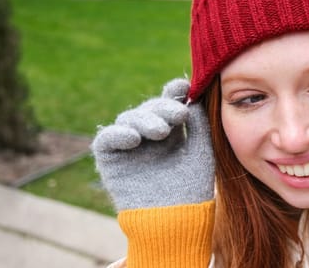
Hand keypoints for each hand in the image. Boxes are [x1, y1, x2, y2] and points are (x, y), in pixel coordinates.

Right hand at [91, 78, 213, 210]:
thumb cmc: (192, 192)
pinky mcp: (110, 161)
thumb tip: (193, 97)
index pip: (169, 105)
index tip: (184, 86)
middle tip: (178, 114)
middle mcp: (148, 138)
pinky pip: (106, 139)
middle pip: (150, 109)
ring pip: (129, 119)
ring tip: (161, 131)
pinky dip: (118, 134)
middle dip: (163, 107)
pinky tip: (135, 138)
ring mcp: (129, 148)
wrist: (175, 223)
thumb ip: (199, 125)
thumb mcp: (201, 153)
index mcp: (171, 134)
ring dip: (145, 120)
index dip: (174, 92)